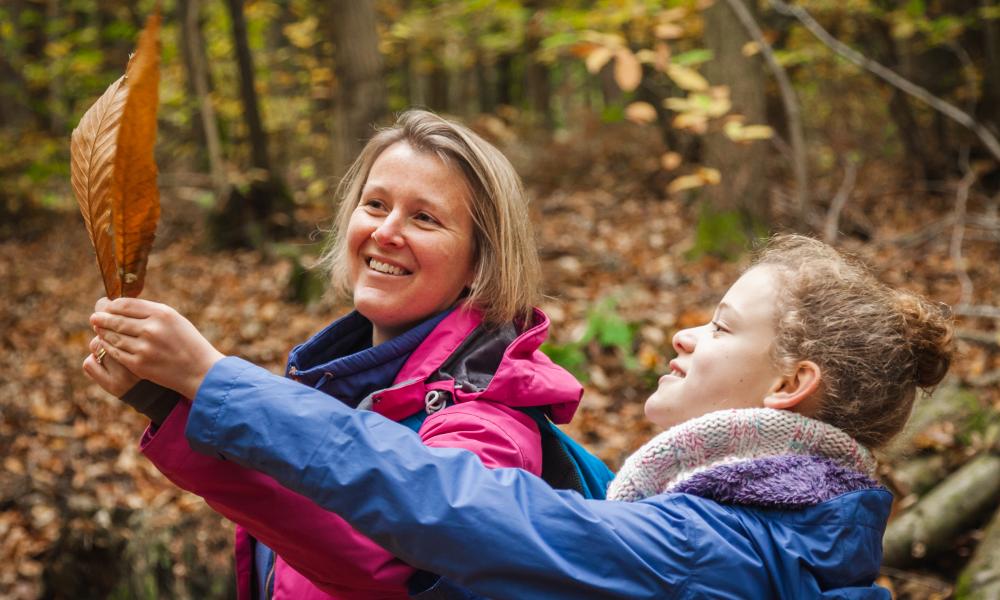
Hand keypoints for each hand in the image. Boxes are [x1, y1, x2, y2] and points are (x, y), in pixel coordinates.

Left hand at [90, 297, 224, 398]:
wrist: (200, 371)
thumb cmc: (187, 342)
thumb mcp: (174, 319)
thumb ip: (150, 311)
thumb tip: (122, 306)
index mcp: (161, 314)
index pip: (125, 305)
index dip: (111, 305)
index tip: (105, 306)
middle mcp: (151, 329)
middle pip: (115, 319)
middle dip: (101, 318)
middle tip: (94, 318)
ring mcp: (143, 348)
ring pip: (113, 337)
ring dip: (103, 333)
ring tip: (99, 330)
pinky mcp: (139, 364)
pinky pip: (115, 352)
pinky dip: (108, 347)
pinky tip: (106, 344)